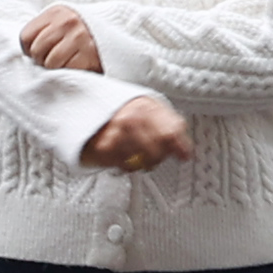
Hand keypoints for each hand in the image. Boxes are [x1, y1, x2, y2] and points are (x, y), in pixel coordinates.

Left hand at [19, 6, 102, 73]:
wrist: (118, 31)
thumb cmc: (83, 30)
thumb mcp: (63, 21)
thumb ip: (44, 29)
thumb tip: (23, 50)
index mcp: (56, 13)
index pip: (25, 36)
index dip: (28, 48)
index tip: (37, 52)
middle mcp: (67, 22)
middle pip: (36, 50)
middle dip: (41, 59)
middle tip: (51, 60)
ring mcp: (79, 37)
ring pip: (50, 63)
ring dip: (54, 68)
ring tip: (63, 63)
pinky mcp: (89, 54)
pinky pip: (67, 69)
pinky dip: (69, 71)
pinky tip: (75, 65)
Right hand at [79, 89, 194, 170]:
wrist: (86, 108)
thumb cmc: (120, 111)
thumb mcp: (149, 109)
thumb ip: (171, 126)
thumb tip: (186, 152)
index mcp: (147, 106)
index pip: (172, 131)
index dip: (181, 147)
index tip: (183, 156)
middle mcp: (132, 118)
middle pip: (158, 151)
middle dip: (159, 158)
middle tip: (155, 156)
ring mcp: (117, 133)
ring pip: (142, 161)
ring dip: (141, 163)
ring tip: (136, 154)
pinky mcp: (104, 148)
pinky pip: (125, 166)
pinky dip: (126, 165)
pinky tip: (123, 155)